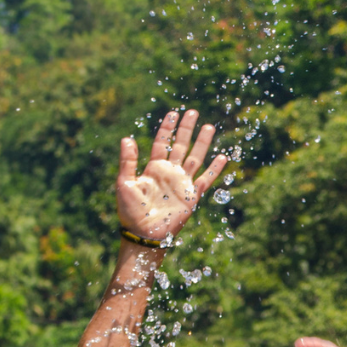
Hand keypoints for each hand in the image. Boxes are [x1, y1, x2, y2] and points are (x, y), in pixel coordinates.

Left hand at [116, 108, 228, 243]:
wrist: (145, 234)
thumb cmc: (131, 211)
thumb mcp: (124, 183)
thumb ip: (127, 161)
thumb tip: (127, 138)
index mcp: (153, 168)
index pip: (162, 143)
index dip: (167, 128)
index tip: (173, 114)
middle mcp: (170, 173)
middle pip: (180, 146)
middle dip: (186, 129)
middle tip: (193, 112)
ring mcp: (182, 184)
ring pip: (195, 157)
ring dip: (202, 143)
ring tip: (209, 127)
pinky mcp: (192, 196)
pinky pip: (206, 180)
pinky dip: (214, 169)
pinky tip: (222, 157)